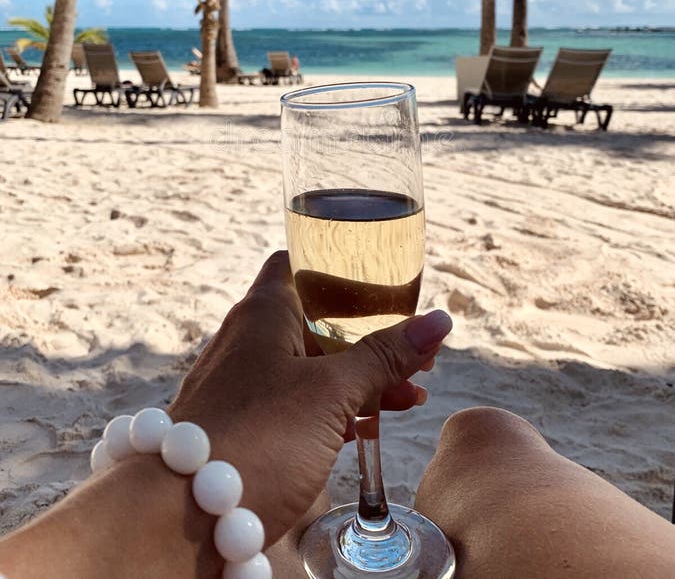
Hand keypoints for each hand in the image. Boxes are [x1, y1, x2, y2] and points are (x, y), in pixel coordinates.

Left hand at [169, 250, 451, 544]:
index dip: (339, 265)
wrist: (181, 518)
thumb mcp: (330, 392)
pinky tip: (372, 426)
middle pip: (316, 320)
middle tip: (416, 351)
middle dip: (368, 335)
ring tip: (411, 394)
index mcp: (264, 312)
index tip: (381, 279)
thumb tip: (439, 321)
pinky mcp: (246, 427)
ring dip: (360, 377)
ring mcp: (245, 385)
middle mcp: (250, 340)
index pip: (299, 263)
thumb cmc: (256, 438)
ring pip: (311, 367)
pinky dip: (336, 409)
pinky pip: (298, 405)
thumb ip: (384, 356)